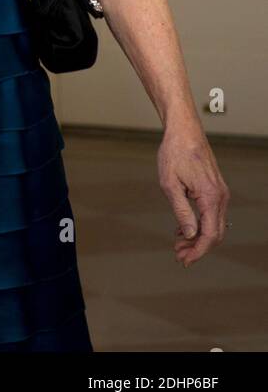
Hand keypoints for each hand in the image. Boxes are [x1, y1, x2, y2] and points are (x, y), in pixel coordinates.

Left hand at [158, 119, 228, 266]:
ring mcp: (220, 193)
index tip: (184, 260)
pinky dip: (200, 225)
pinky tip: (184, 230)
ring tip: (179, 245)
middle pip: (214, 233)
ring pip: (214, 225)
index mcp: (211, 197)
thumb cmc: (174, 154)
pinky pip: (212, 214)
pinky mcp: (215, 189)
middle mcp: (221, 197)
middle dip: (197, 248)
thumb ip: (181, 211)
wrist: (184, 132)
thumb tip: (190, 234)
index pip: (209, 234)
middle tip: (179, 256)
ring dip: (198, 238)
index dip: (198, 251)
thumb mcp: (170, 184)